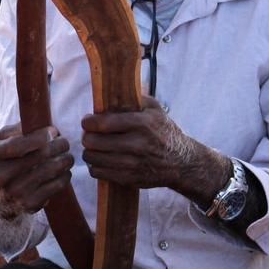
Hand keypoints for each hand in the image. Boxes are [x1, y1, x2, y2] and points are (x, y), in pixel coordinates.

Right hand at [0, 124, 73, 220]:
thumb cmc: (3, 162)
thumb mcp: (0, 143)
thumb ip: (17, 130)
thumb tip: (48, 129)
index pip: (18, 144)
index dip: (40, 137)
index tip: (53, 132)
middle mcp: (0, 176)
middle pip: (40, 155)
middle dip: (59, 145)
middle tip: (65, 143)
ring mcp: (14, 192)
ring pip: (51, 170)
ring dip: (66, 160)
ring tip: (68, 156)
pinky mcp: (29, 204)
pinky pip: (56, 186)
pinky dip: (65, 176)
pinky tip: (64, 171)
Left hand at [81, 96, 226, 200]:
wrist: (181, 162)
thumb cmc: (165, 132)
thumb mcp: (156, 110)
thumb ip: (136, 98)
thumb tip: (113, 91)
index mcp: (142, 124)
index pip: (102, 123)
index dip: (88, 122)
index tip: (87, 121)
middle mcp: (136, 144)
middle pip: (93, 142)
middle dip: (87, 136)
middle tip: (90, 134)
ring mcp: (131, 164)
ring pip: (92, 158)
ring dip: (90, 152)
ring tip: (95, 147)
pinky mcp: (128, 178)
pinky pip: (98, 172)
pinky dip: (95, 166)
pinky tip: (102, 160)